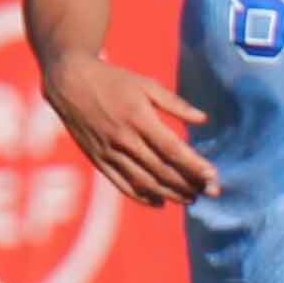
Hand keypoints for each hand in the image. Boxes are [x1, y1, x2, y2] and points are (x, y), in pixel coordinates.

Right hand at [41, 52, 216, 205]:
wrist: (69, 81)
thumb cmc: (113, 80)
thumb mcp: (146, 84)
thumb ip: (175, 103)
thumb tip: (203, 119)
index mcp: (139, 118)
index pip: (172, 149)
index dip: (194, 165)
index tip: (213, 176)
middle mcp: (124, 139)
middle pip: (162, 170)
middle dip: (189, 184)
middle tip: (211, 192)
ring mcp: (109, 151)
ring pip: (144, 181)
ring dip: (170, 194)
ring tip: (191, 199)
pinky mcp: (98, 159)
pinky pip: (121, 184)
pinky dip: (142, 197)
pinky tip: (161, 202)